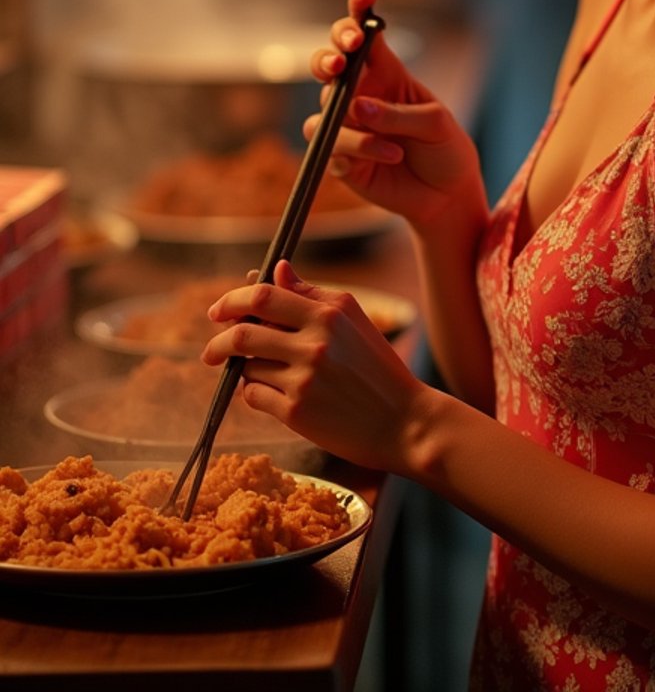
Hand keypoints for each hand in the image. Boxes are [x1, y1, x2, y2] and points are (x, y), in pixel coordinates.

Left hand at [203, 260, 429, 471]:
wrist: (405, 422)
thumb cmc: (377, 367)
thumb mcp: (352, 320)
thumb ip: (310, 294)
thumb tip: (276, 269)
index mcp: (329, 312)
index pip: (264, 295)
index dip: (233, 300)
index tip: (218, 311)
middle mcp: (315, 342)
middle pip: (244, 332)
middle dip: (219, 340)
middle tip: (211, 350)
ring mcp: (305, 378)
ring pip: (248, 367)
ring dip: (246, 370)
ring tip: (268, 376)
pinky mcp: (297, 412)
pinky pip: (254, 396)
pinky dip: (255, 394)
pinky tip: (275, 395)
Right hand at [308, 0, 486, 235]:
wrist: (445, 197)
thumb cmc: (446, 150)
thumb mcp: (437, 124)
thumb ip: (400, 113)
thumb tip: (358, 108)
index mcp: (388, 74)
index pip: (366, 34)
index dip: (360, 11)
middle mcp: (362, 94)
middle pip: (327, 62)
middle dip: (328, 57)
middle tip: (342, 61)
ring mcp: (347, 126)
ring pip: (325, 112)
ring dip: (356, 126)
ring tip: (394, 146)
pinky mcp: (339, 158)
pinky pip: (330, 147)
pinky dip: (360, 151)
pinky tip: (390, 158)